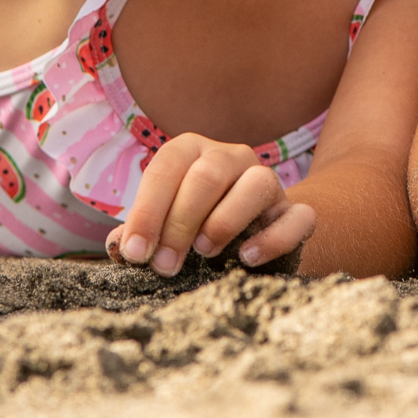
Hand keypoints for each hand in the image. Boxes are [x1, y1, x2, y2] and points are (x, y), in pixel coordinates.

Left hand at [105, 133, 316, 274]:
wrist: (253, 232)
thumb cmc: (194, 225)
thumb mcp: (164, 223)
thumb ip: (141, 231)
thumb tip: (120, 246)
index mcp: (192, 152)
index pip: (166, 169)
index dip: (147, 212)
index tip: (136, 253)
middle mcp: (231, 157)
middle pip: (207, 176)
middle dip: (180, 223)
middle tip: (164, 265)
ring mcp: (268, 181)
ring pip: (257, 183)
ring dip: (226, 220)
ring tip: (205, 252)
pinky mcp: (295, 211)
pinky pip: (297, 217)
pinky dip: (273, 238)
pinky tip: (247, 258)